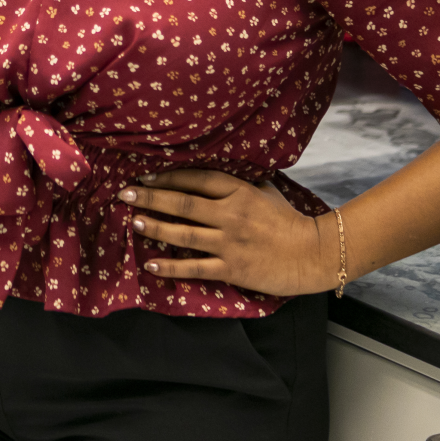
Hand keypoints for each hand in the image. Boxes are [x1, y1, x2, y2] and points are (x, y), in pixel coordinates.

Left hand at [119, 169, 338, 297]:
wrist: (315, 254)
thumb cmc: (290, 221)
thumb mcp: (266, 191)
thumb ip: (240, 183)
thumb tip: (216, 171)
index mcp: (239, 192)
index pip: (196, 179)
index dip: (168, 176)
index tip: (145, 176)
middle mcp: (231, 215)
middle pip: (183, 203)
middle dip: (150, 198)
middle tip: (124, 193)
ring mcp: (230, 242)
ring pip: (183, 233)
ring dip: (154, 226)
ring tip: (132, 220)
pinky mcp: (233, 268)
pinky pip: (195, 267)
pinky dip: (171, 265)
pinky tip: (150, 262)